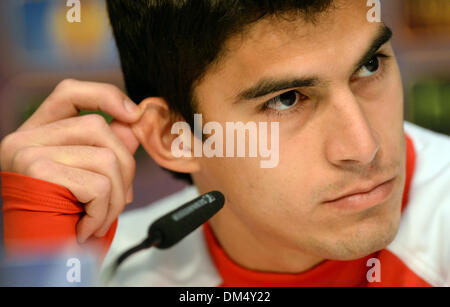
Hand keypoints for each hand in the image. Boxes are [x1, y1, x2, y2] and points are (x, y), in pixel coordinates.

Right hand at [0, 79, 142, 242]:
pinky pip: (98, 184)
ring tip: (101, 219)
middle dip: (125, 168)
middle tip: (120, 199)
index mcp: (38, 135)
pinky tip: (85, 227)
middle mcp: (26, 137)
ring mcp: (27, 151)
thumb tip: (133, 125)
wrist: (35, 261)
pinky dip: (103, 212)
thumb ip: (107, 149)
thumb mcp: (86, 181)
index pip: (70, 92)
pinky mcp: (36, 169)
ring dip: (116, 198)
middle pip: (99, 128)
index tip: (133, 114)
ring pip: (105, 158)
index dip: (105, 96)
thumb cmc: (60, 222)